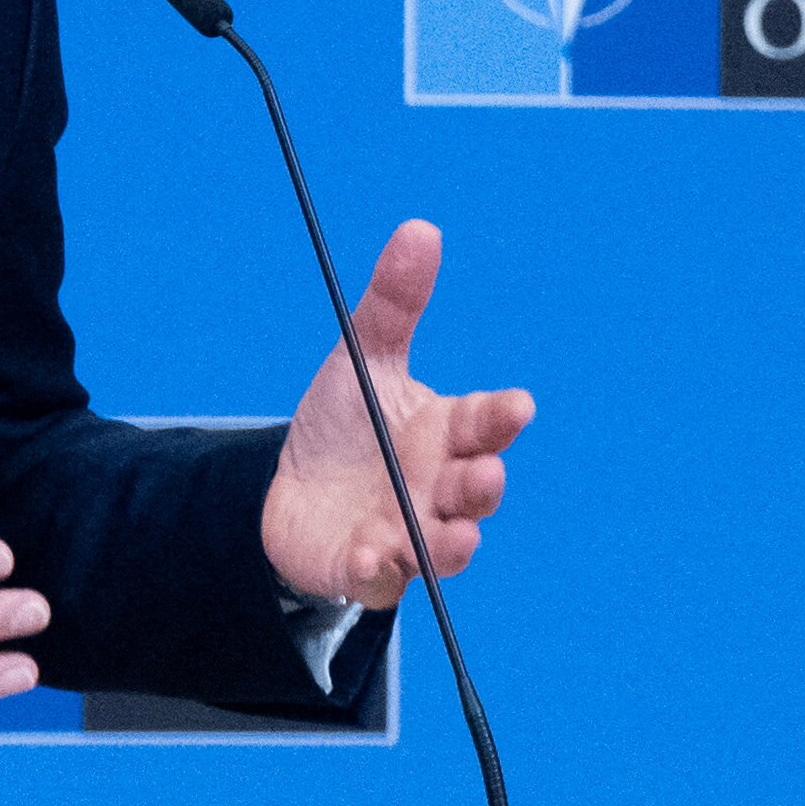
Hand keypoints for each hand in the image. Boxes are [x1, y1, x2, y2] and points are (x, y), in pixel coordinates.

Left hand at [264, 220, 534, 608]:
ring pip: (444, 543)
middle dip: (482, 485)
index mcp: (445, 433)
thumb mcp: (362, 360)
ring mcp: (408, 532)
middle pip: (474, 490)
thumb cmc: (343, 425)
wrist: (288, 490)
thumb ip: (394, 306)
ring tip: (457, 536)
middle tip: (481, 475)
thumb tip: (420, 229)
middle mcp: (437, 487)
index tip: (516, 406)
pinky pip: (381, 576)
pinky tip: (369, 555)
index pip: (484, 423)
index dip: (501, 418)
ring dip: (451, 541)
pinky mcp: (368, 569)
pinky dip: (379, 568)